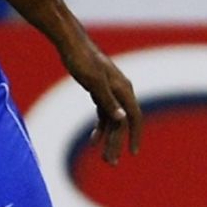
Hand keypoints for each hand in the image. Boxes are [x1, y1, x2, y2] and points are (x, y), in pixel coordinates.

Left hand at [63, 36, 143, 163]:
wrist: (71, 43)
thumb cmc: (82, 60)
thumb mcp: (93, 82)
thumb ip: (108, 101)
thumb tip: (122, 119)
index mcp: (123, 89)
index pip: (134, 117)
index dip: (135, 136)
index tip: (132, 153)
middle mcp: (120, 90)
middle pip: (122, 122)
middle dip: (117, 143)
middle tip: (110, 163)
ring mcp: (110, 91)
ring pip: (113, 120)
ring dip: (108, 139)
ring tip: (102, 157)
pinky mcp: (100, 90)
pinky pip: (104, 114)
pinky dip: (100, 128)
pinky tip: (93, 140)